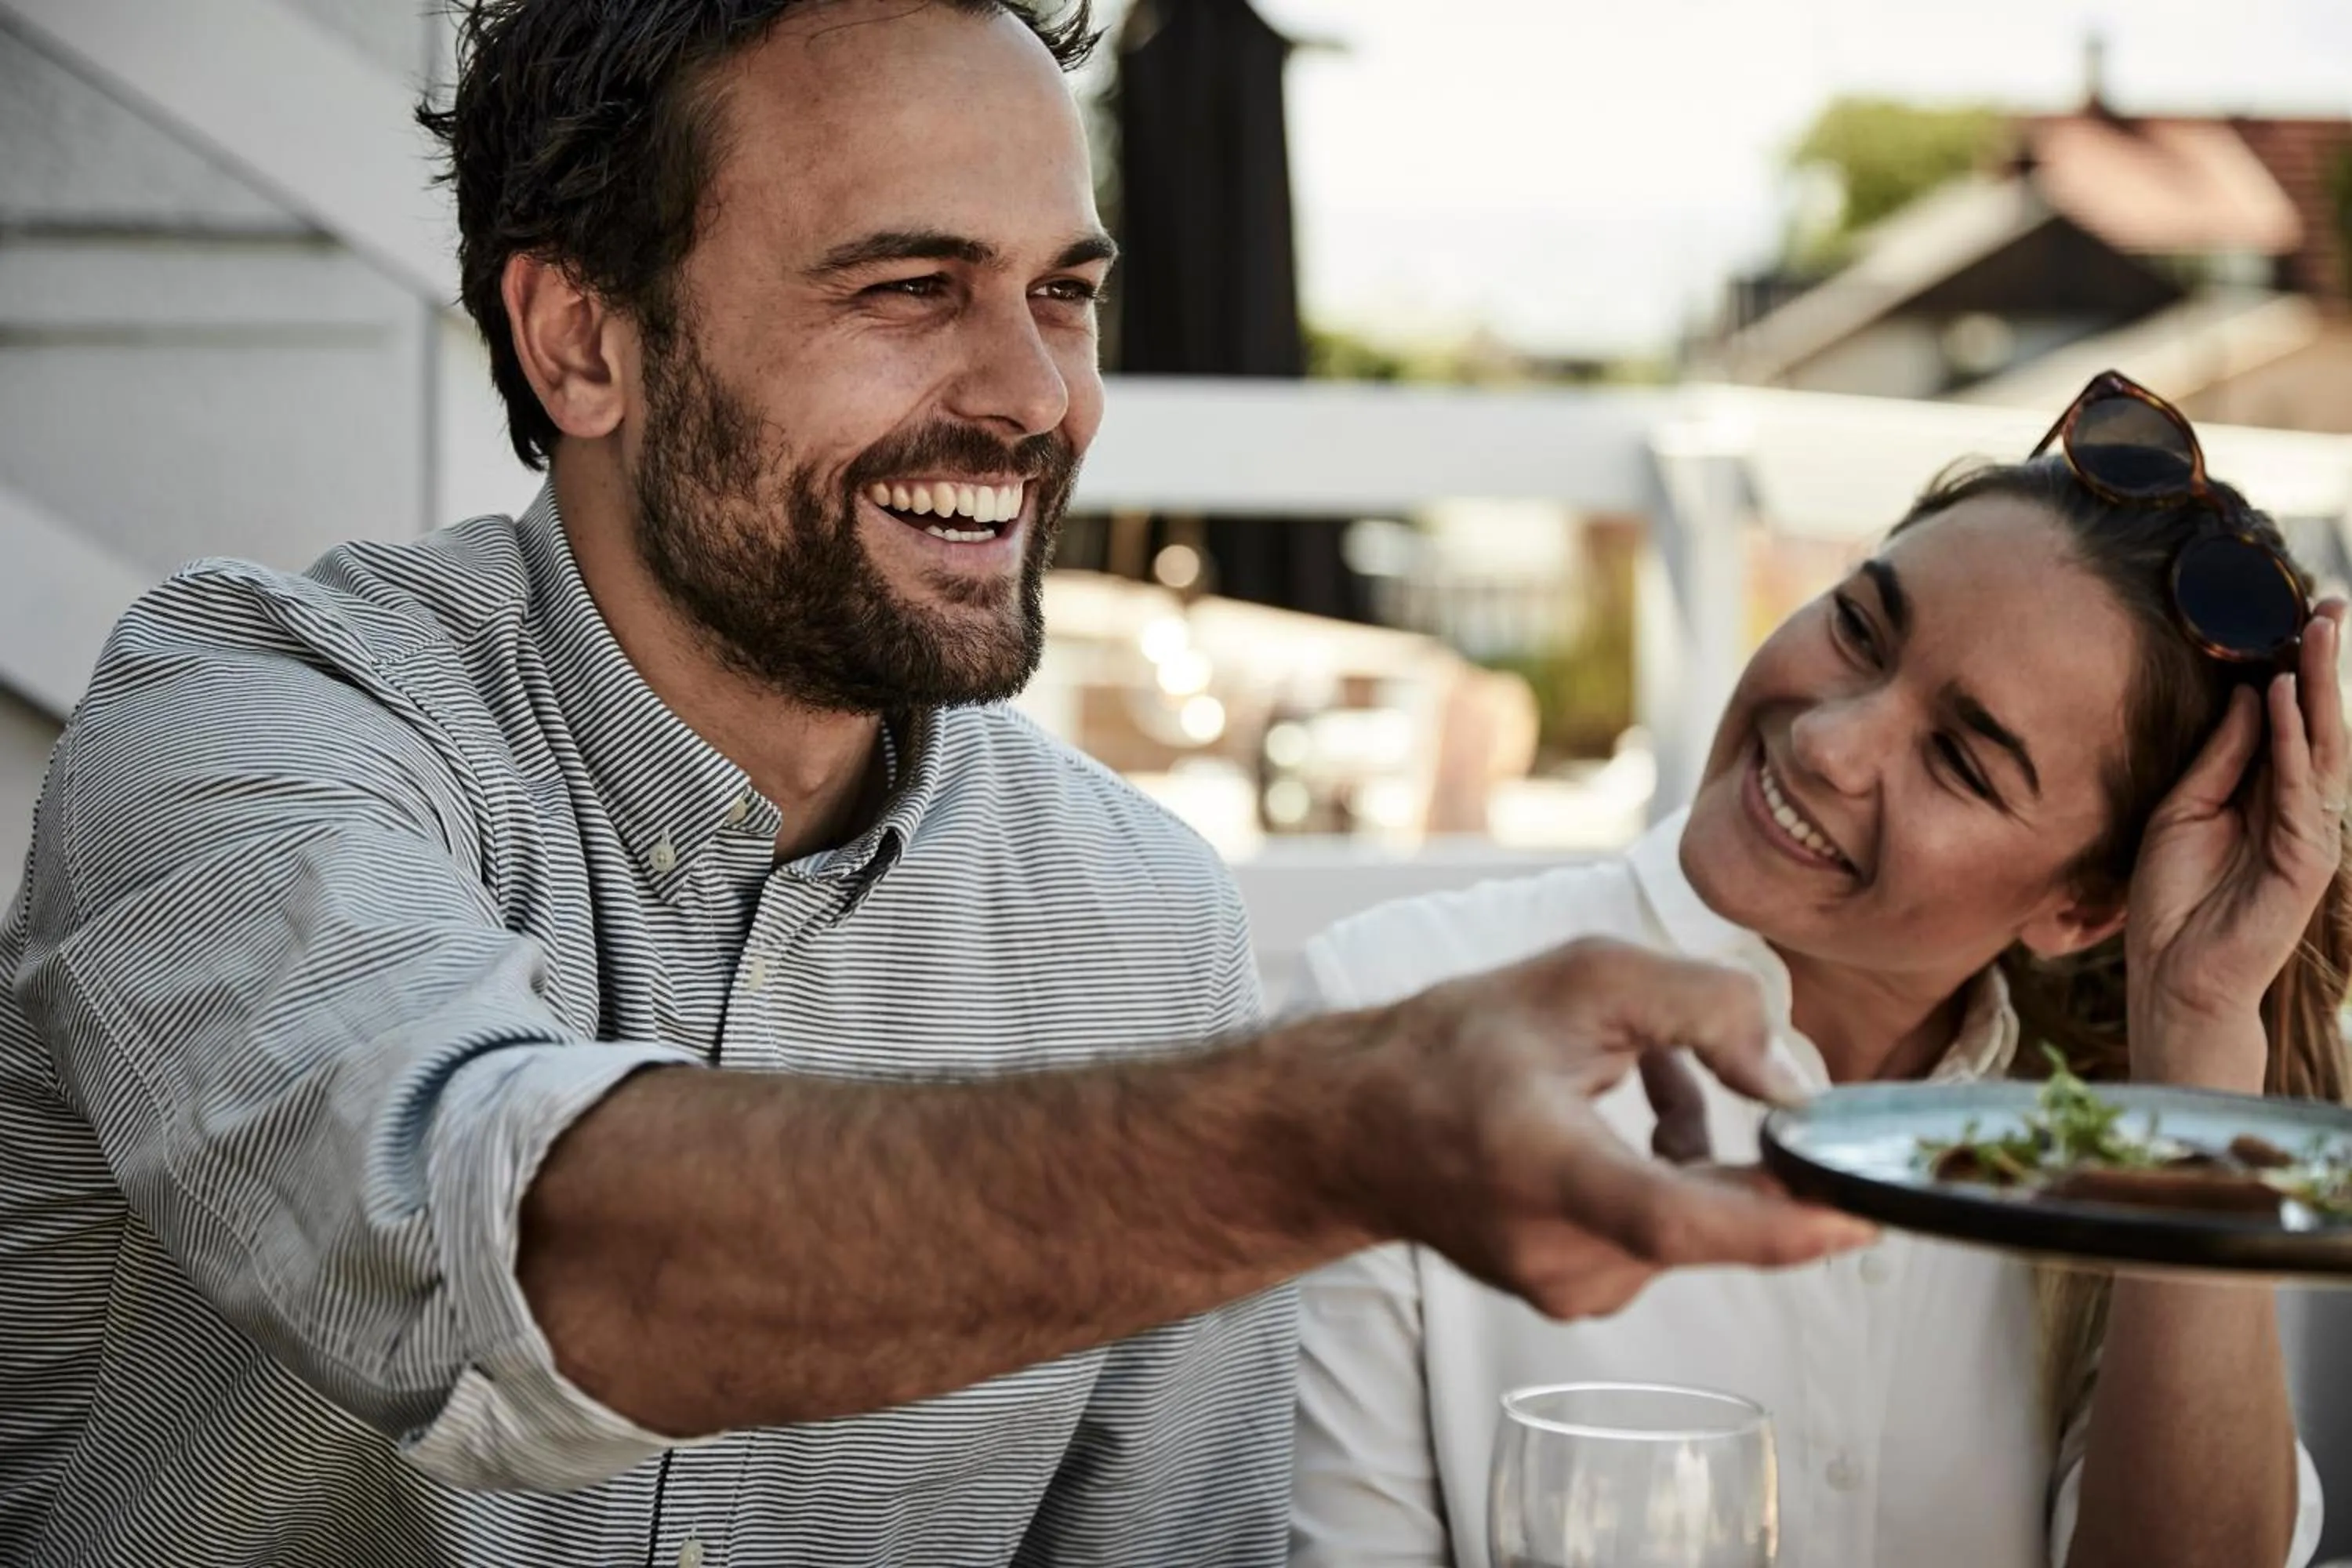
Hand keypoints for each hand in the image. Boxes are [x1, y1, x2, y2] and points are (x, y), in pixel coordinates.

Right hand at [1355, 936, 1873, 1319]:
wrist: (1355, 1128)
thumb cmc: (1457, 1043)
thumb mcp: (1584, 976)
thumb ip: (1707, 1007)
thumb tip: (1794, 1088)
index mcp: (1540, 1162)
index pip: (1670, 1216)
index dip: (1774, 1222)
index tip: (1857, 1215)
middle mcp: (1550, 1246)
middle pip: (1706, 1217)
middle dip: (1759, 1156)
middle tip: (1772, 1096)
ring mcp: (1562, 1287)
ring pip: (1692, 1224)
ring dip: (1704, 1155)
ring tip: (1645, 1077)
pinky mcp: (1572, 1298)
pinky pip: (1664, 1241)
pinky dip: (1671, 1182)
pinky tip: (1628, 1127)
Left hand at [2126, 603, 2347, 1089]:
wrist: (2174, 975)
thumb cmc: (2174, 897)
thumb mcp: (2184, 808)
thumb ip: (2221, 755)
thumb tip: (2247, 690)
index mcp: (2270, 794)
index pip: (2290, 721)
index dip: (2298, 670)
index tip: (2299, 615)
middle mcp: (2300, 807)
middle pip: (2316, 723)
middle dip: (2324, 663)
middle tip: (2331, 604)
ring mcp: (2309, 831)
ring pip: (2320, 745)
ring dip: (2318, 685)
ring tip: (2316, 629)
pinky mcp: (2306, 857)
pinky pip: (2298, 786)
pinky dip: (2288, 737)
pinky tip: (2279, 695)